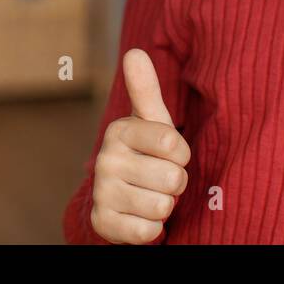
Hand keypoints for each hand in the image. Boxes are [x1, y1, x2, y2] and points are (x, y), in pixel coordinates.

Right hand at [88, 48, 190, 243]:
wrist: (119, 198)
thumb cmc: (146, 152)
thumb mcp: (151, 121)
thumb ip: (146, 89)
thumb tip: (135, 51)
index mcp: (119, 131)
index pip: (173, 145)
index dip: (181, 155)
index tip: (169, 154)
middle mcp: (105, 160)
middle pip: (172, 179)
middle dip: (174, 183)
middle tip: (159, 178)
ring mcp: (102, 192)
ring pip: (162, 206)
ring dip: (164, 206)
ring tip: (150, 195)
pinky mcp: (104, 223)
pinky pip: (148, 232)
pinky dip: (152, 228)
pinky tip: (140, 216)